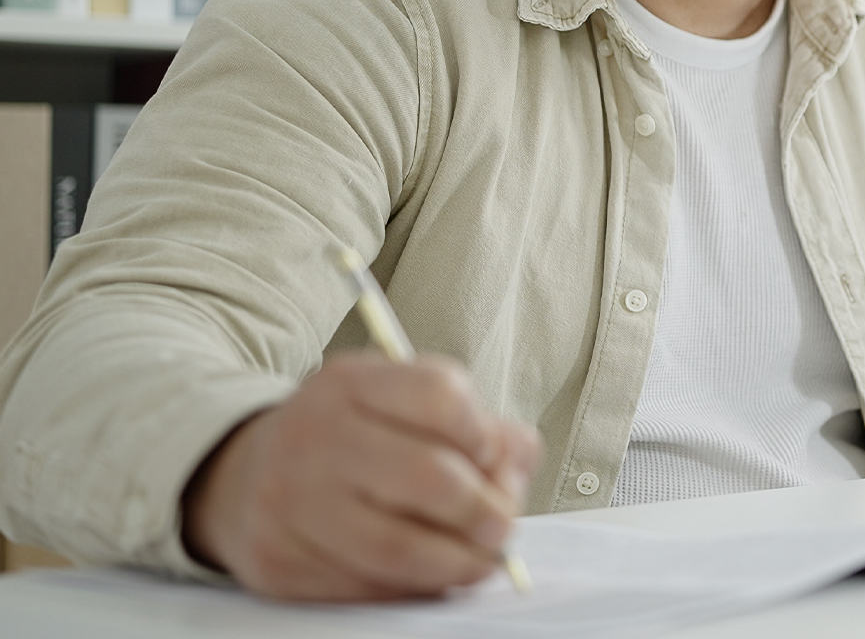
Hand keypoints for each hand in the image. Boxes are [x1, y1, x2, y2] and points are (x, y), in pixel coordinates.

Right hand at [182, 352, 541, 600]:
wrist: (243, 476)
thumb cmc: (352, 439)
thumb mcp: (404, 406)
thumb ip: (478, 426)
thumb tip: (515, 463)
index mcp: (350, 382)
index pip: (440, 395)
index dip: (484, 433)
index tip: (494, 457)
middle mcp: (313, 435)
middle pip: (427, 476)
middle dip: (484, 509)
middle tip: (503, 527)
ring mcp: (288, 501)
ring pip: (396, 546)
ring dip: (457, 562)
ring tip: (482, 561)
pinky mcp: (278, 562)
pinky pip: (364, 587)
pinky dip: (412, 588)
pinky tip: (429, 576)